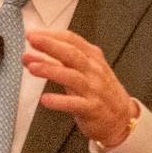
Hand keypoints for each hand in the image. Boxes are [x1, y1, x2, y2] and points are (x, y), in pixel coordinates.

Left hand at [23, 29, 138, 147]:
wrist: (122, 118)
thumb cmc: (98, 92)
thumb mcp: (79, 73)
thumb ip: (54, 64)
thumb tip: (29, 56)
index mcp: (91, 58)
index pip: (71, 40)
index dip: (51, 35)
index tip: (32, 33)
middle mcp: (93, 70)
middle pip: (72, 54)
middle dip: (50, 45)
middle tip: (32, 40)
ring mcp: (94, 89)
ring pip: (72, 76)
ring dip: (51, 70)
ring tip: (32, 67)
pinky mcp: (93, 108)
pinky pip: (75, 104)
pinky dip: (60, 101)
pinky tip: (45, 99)